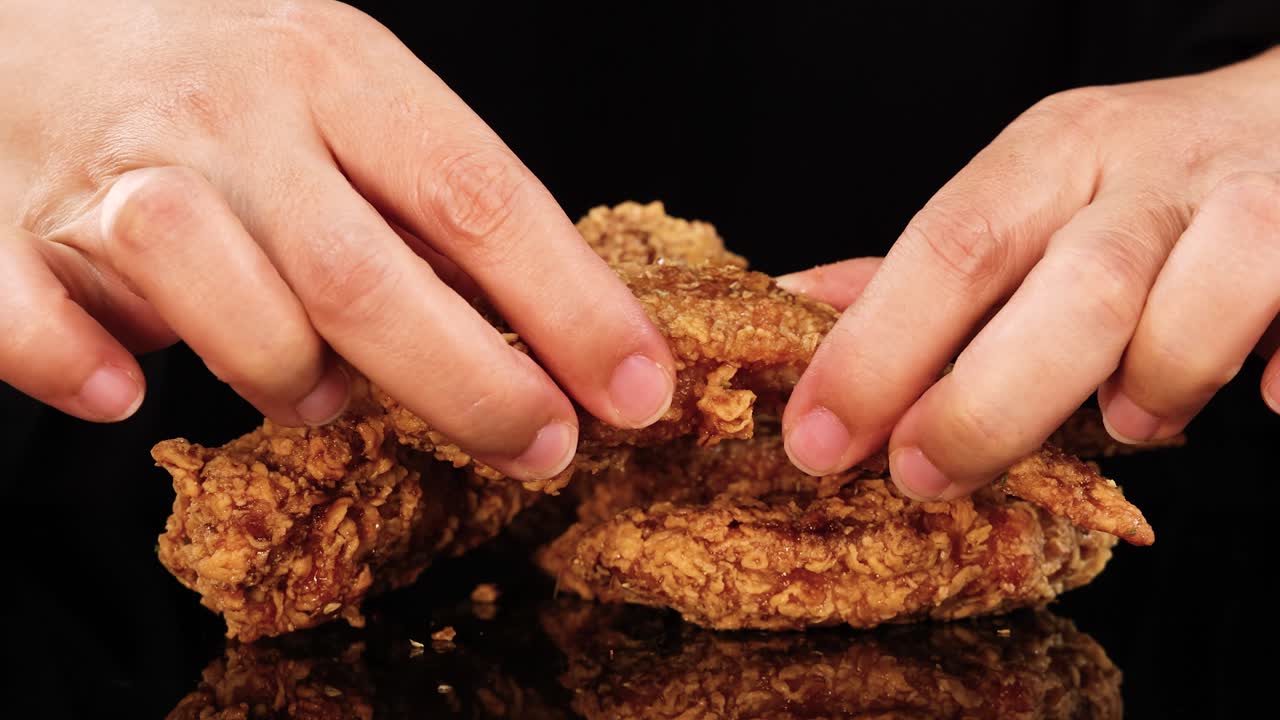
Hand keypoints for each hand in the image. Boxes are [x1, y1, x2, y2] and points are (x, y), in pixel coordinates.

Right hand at [0, 0, 675, 482]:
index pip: (481, 198)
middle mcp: (238, 114)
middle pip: (372, 276)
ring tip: (318, 392)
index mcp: (337, 70)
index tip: (639, 392)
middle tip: (541, 448)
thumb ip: (432, 208)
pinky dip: (83, 369)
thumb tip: (559, 329)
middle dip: (474, 385)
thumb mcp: (347, 99)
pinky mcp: (9, 228)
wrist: (32, 17)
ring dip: (290, 378)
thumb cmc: (227, 83)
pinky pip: (37, 320)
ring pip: (232, 307)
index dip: (571, 307)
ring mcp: (119, 170)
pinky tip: (124, 395)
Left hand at [779, 46, 1279, 498]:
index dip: (877, 349)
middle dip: (987, 403)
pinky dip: (1275, 369)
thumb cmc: (1136, 181)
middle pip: (1073, 290)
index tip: (819, 437)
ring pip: (1198, 308)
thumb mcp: (1025, 196)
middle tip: (924, 473)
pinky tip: (1262, 392)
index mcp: (1051, 154)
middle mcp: (1149, 169)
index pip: (950, 247)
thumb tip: (796, 306)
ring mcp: (1252, 202)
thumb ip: (928, 267)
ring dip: (1152, 387)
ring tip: (1126, 421)